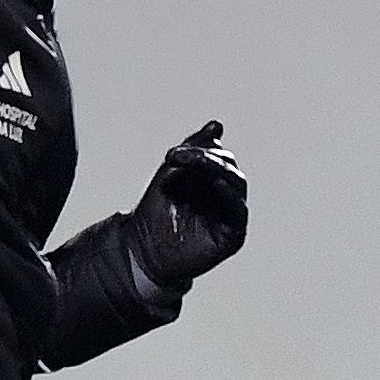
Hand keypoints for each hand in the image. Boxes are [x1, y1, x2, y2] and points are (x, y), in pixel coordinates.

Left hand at [125, 120, 247, 287]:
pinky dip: (228, 195)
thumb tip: (218, 124)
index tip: (172, 155)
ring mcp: (229, 216)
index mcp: (212, 181)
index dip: (199, 149)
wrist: (142, 254)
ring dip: (215, 168)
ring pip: (235, 183)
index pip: (217, 154)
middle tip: (176, 158)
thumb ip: (193, 151)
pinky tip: (214, 183)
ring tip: (195, 162)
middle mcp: (224, 196)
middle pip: (228, 166)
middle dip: (205, 157)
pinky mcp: (232, 235)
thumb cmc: (155, 215)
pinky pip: (237, 211)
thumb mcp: (171, 175)